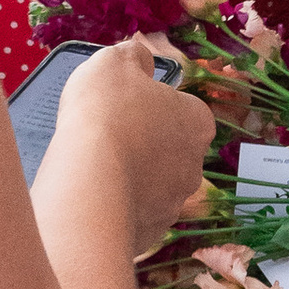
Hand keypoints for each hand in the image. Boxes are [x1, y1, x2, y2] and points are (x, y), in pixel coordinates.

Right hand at [53, 35, 216, 252]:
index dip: (155, 107)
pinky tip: (94, 198)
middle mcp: (196, 165)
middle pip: (172, 151)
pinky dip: (120, 208)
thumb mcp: (114, 63)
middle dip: (146, 146)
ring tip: (97, 170)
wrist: (91, 181)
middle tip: (109, 138)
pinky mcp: (152, 233)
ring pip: (155, 186)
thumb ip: (132, 56)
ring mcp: (175, 203)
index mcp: (198, 122)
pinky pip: (136, 216)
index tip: (127, 107)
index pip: (186, 111)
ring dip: (133, 179)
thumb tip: (141, 57)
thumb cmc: (106, 113)